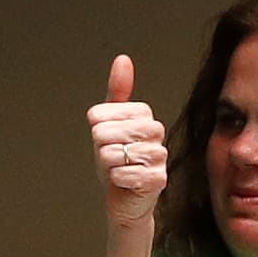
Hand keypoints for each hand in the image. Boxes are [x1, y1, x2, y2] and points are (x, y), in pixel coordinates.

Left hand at [87, 55, 166, 225]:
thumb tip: (123, 59)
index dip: (98, 125)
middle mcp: (156, 132)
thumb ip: (117, 93)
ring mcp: (160, 156)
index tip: (100, 135)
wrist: (123, 197)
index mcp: (144, 115)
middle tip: (106, 154)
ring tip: (113, 167)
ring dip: (108, 164)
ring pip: (118, 154)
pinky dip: (116, 180)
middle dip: (102, 145)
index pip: (108, 113)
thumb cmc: (115, 159)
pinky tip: (121, 181)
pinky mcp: (158, 180)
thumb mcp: (109, 124)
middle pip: (113, 132)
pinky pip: (126, 175)